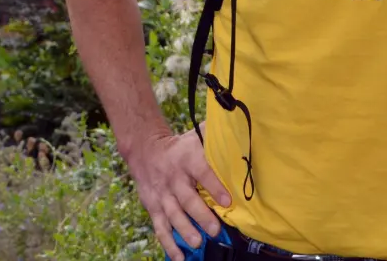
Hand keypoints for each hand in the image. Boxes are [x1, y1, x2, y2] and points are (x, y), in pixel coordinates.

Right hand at [125, 127, 231, 260]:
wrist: (145, 149)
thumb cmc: (180, 147)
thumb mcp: (196, 138)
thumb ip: (215, 141)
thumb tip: (241, 138)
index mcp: (187, 159)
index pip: (202, 172)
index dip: (214, 186)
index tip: (228, 201)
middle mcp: (173, 178)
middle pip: (187, 199)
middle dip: (201, 216)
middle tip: (215, 230)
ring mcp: (162, 195)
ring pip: (173, 215)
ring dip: (184, 230)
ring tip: (196, 243)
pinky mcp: (153, 207)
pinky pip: (160, 227)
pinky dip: (168, 244)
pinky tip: (179, 257)